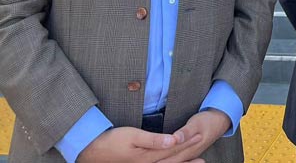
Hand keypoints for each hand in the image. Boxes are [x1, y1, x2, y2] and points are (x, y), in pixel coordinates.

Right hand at [77, 126, 195, 162]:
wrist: (92, 151)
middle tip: (203, 154)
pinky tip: (173, 162)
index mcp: (149, 157)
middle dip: (189, 155)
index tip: (200, 136)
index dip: (187, 143)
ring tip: (197, 162)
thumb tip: (173, 141)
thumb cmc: (112, 141)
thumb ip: (154, 140)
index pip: (173, 149)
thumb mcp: (133, 136)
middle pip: (173, 161)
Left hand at [155, 110, 231, 162]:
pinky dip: (169, 161)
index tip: (145, 160)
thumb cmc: (207, 120)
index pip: (169, 158)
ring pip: (173, 162)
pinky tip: (162, 161)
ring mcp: (189, 155)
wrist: (220, 121)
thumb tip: (175, 139)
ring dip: (162, 162)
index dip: (157, 160)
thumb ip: (185, 132)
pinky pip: (177, 160)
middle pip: (170, 162)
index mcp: (189, 149)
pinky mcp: (189, 152)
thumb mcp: (196, 123)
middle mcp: (188, 155)